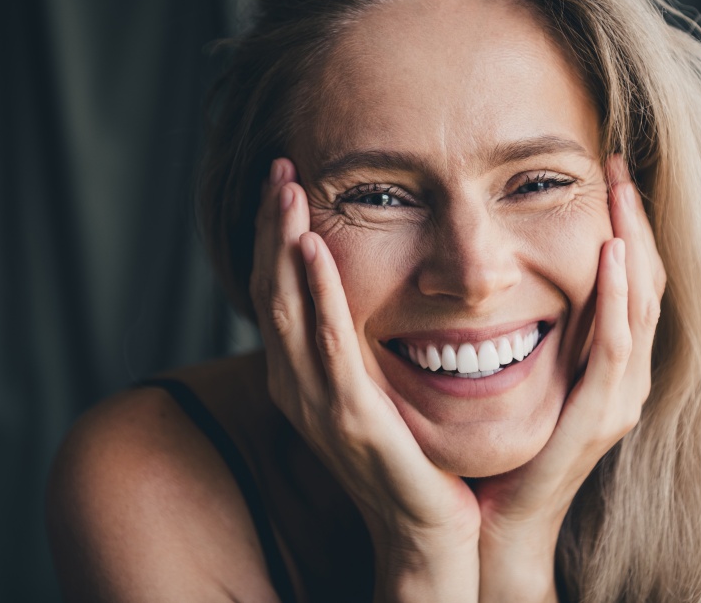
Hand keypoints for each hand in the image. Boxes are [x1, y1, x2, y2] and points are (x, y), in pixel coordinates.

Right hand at [249, 158, 480, 601]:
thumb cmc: (410, 460)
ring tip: (288, 191)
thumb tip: (366, 295)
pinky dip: (317, 297)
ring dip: (284, 246)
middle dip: (272, 226)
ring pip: (288, 311)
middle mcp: (297, 388)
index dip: (274, 235)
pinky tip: (312, 252)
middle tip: (279, 167)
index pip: (278, 292)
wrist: (428, 534)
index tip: (285, 181)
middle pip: (271, 291)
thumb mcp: (377, 392)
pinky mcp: (353, 420)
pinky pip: (328, 349)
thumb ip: (361, 347)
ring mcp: (320, 406)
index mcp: (303, 378)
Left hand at [472, 155, 666, 601]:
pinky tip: (610, 254)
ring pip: (642, 305)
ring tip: (620, 190)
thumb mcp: (528, 374)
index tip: (609, 174)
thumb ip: (537, 330)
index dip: (627, 226)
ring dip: (632, 243)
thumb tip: (512, 271)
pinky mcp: (598, 416)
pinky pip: (615, 346)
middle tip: (618, 164)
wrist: (500, 519)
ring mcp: (619, 399)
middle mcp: (626, 378)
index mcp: (612, 366)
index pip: (632, 281)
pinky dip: (617, 298)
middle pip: (647, 282)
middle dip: (634, 220)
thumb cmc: (507, 445)